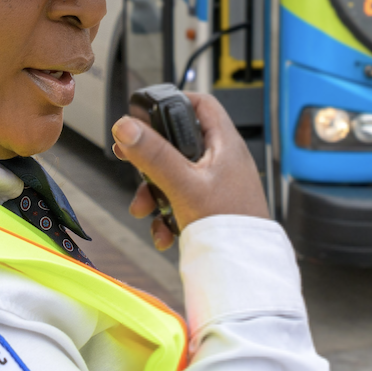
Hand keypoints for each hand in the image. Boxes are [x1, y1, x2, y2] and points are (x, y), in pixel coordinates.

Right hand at [111, 91, 268, 250]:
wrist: (246, 269)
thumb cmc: (230, 226)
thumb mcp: (184, 185)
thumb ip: (154, 155)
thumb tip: (126, 127)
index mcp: (224, 144)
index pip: (201, 104)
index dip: (173, 101)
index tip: (146, 113)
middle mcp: (223, 160)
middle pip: (179, 143)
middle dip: (151, 158)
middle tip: (129, 159)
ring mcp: (218, 185)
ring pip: (176, 176)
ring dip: (154, 192)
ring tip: (144, 208)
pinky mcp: (212, 207)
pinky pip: (182, 201)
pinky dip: (167, 213)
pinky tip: (163, 231)